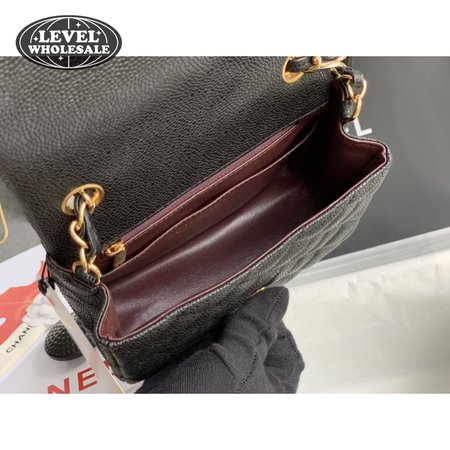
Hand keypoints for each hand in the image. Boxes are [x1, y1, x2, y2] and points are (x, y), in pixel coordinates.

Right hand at [137, 287, 303, 392]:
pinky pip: (202, 344)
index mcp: (272, 391)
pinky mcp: (194, 371)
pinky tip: (194, 309)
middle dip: (243, 316)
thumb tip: (281, 294)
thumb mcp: (238, 361)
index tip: (257, 302)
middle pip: (255, 341)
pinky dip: (199, 326)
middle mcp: (248, 385)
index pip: (287, 351)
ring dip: (219, 318)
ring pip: (227, 340)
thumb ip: (257, 326)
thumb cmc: (207, 399)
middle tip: (231, 291)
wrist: (149, 425)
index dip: (276, 324)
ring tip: (213, 295)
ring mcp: (220, 378)